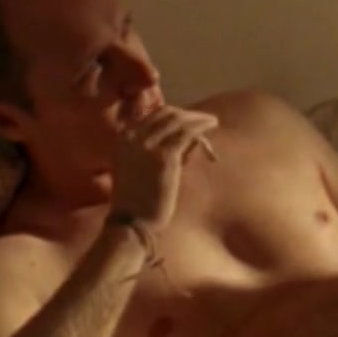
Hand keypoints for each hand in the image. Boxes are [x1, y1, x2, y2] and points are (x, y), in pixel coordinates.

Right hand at [109, 106, 218, 231]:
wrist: (132, 222)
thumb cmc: (137, 201)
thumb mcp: (138, 168)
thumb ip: (157, 151)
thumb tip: (188, 140)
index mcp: (124, 138)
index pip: (153, 115)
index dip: (174, 114)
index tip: (189, 119)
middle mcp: (134, 136)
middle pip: (166, 114)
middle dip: (187, 114)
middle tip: (204, 119)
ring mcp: (148, 145)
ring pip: (179, 120)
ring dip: (198, 118)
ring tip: (213, 121)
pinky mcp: (165, 156)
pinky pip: (187, 133)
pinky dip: (201, 126)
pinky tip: (212, 126)